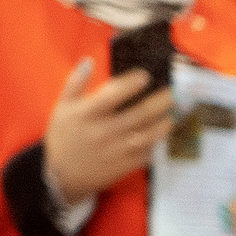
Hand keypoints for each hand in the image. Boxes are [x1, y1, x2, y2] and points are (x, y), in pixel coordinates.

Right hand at [43, 57, 174, 204]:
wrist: (62, 175)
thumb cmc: (64, 136)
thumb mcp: (62, 107)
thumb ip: (75, 83)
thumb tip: (89, 61)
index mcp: (88, 114)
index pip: (113, 94)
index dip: (131, 83)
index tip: (145, 75)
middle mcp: (105, 131)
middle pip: (140, 114)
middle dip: (161, 101)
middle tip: (172, 91)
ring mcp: (118, 150)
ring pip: (149, 134)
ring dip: (165, 122)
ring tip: (172, 112)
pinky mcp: (126, 165)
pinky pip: (148, 152)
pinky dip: (158, 142)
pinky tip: (162, 132)